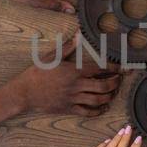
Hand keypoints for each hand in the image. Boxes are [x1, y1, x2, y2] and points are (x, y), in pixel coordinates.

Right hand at [0, 38, 121, 122]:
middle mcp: (76, 85)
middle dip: (115, 83)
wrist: (25, 92)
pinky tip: (103, 107)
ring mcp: (73, 98)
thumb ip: (68, 47)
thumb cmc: (38, 72)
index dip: (113, 68)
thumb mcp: (52, 56)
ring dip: (109, 96)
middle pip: (103, 86)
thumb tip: (78, 34)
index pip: (100, 68)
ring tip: (113, 92)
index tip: (121, 68)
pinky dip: (98, 111)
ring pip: (98, 100)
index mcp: (74, 71)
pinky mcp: (69, 109)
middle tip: (120, 80)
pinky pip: (87, 112)